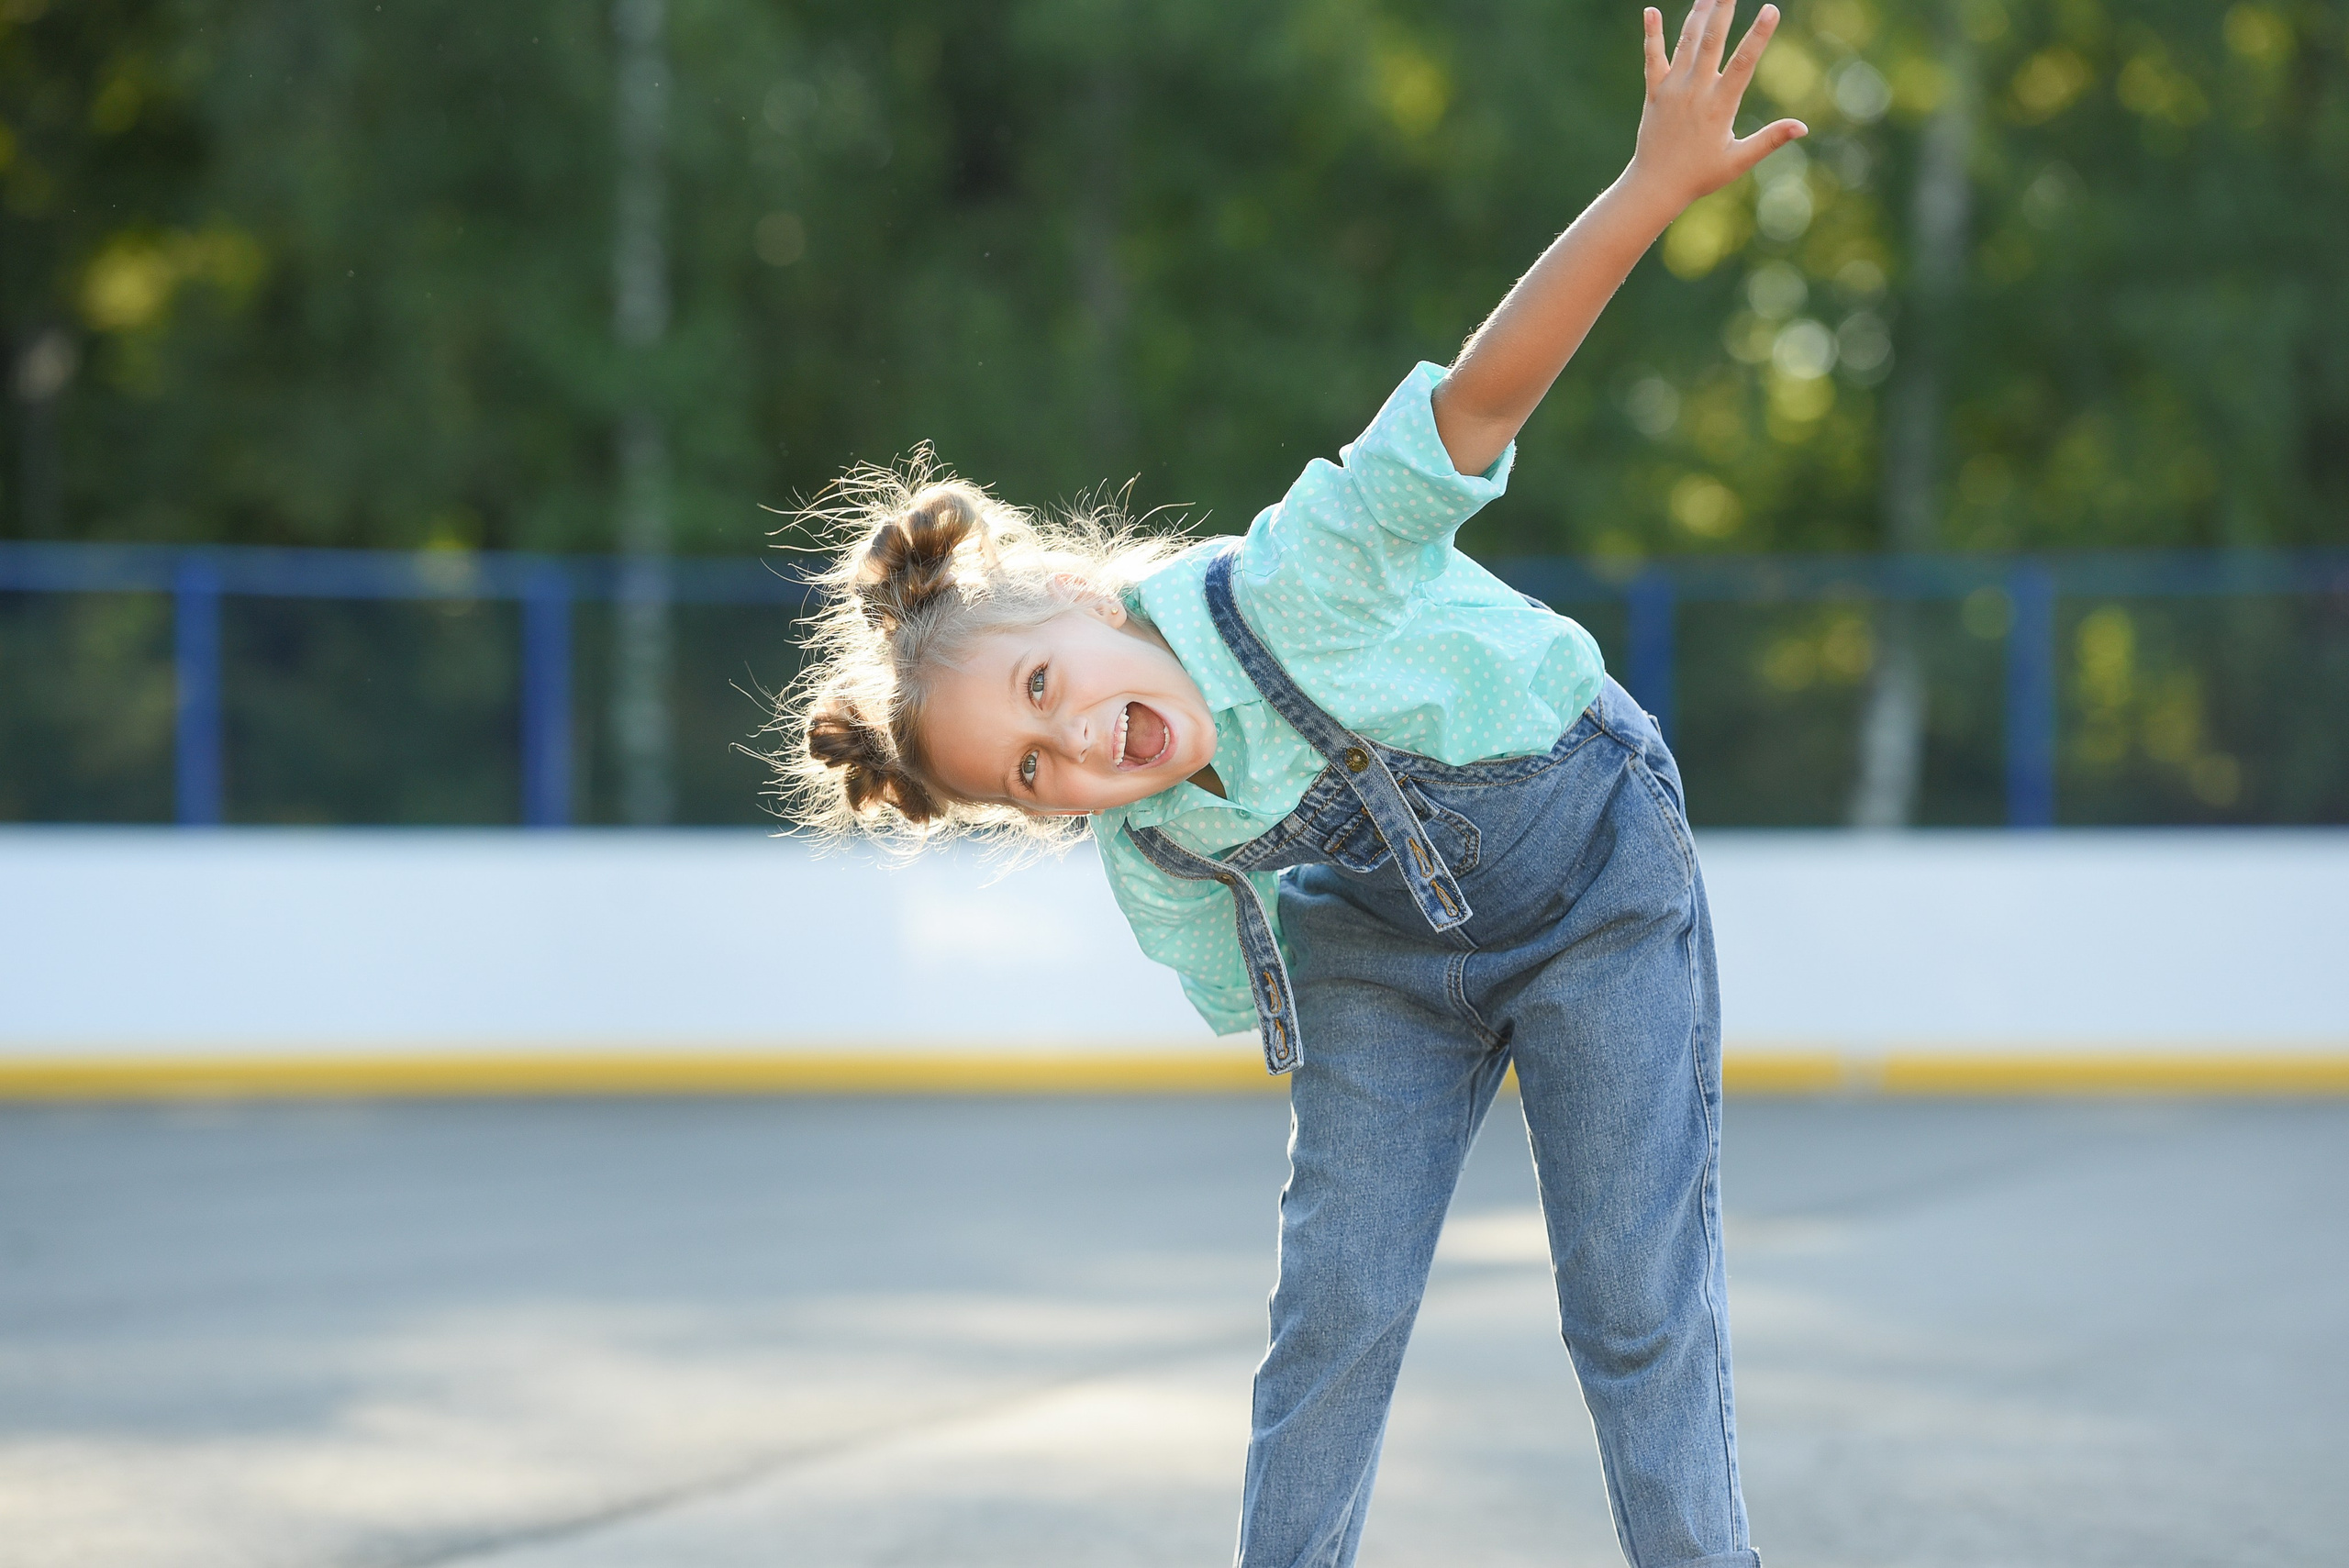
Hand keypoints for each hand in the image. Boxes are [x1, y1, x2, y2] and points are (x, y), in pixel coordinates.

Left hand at [1628, 0, 1806, 211]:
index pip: (1742, 64)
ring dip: (1698, 14)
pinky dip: (1652, 35)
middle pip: (1711, 42)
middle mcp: (1695, 92)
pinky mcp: (1654, 92)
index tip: (1770, 10)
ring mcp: (1672, 90)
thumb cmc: (1700, 176)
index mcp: (1719, 106)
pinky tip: (1651, 11)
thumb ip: (1769, 140)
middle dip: (1723, 10)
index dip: (1757, 36)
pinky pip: (1653, 59)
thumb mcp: (1738, 161)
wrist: (1654, 186)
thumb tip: (1802, 127)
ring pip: (1686, 44)